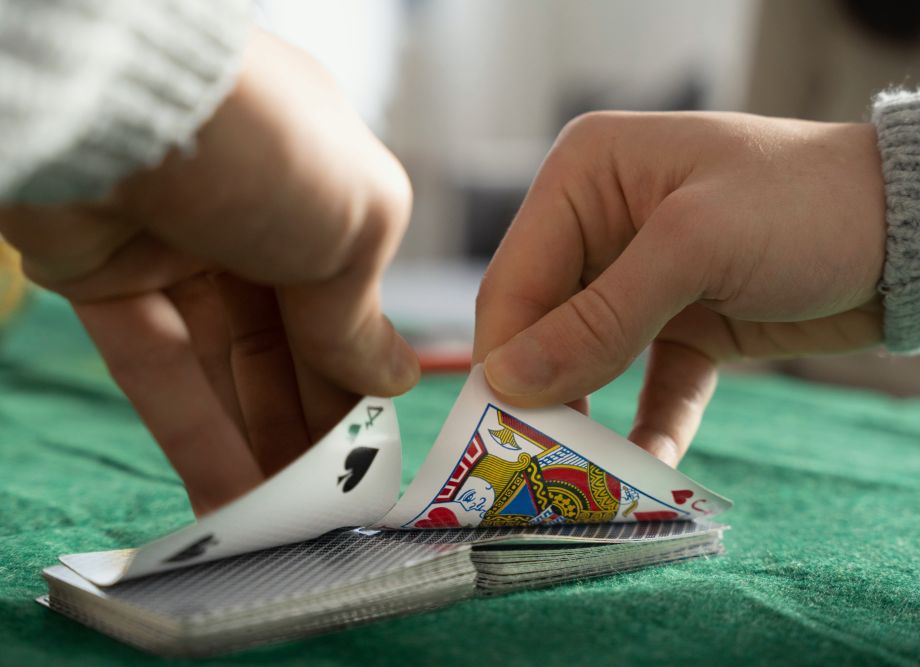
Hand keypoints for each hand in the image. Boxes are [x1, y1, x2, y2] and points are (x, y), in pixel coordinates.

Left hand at [0, 30, 418, 514]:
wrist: (120, 108)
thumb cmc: (269, 149)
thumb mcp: (356, 227)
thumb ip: (364, 313)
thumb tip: (391, 379)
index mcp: (315, 182)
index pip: (342, 295)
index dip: (354, 375)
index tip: (367, 446)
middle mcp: (245, 211)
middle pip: (281, 339)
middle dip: (306, 421)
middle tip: (328, 500)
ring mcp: (170, 245)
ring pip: (220, 362)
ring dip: (254, 441)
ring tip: (285, 519)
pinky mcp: (102, 276)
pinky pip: (157, 366)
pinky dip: (195, 433)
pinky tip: (232, 499)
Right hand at [475, 111, 885, 465]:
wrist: (914, 229)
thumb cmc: (804, 204)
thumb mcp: (694, 247)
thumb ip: (598, 318)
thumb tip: (508, 381)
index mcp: (585, 176)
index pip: (516, 277)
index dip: (504, 352)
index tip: (500, 423)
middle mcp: (599, 223)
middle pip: (542, 324)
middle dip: (543, 390)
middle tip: (536, 457)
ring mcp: (638, 278)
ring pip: (587, 359)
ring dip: (589, 414)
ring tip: (585, 472)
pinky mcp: (680, 324)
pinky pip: (648, 383)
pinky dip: (648, 424)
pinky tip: (649, 464)